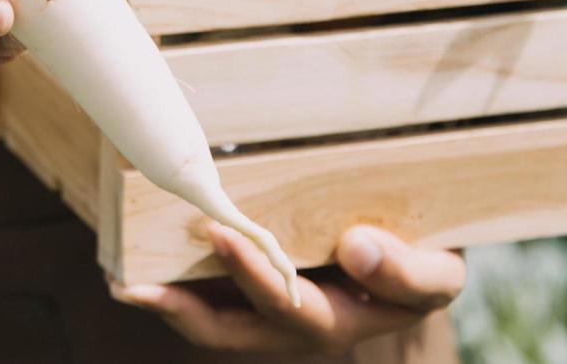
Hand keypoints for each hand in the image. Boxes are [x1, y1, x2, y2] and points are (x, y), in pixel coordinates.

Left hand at [115, 224, 464, 353]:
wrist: (416, 249)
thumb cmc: (427, 260)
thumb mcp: (439, 272)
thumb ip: (406, 272)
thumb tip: (354, 249)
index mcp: (346, 322)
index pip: (300, 312)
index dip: (259, 282)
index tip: (248, 236)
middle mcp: (303, 326)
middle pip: (242, 331)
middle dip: (196, 305)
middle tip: (160, 270)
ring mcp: (273, 314)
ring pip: (217, 323)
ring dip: (171, 304)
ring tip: (127, 282)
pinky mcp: (251, 294)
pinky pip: (208, 299)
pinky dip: (174, 285)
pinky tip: (137, 265)